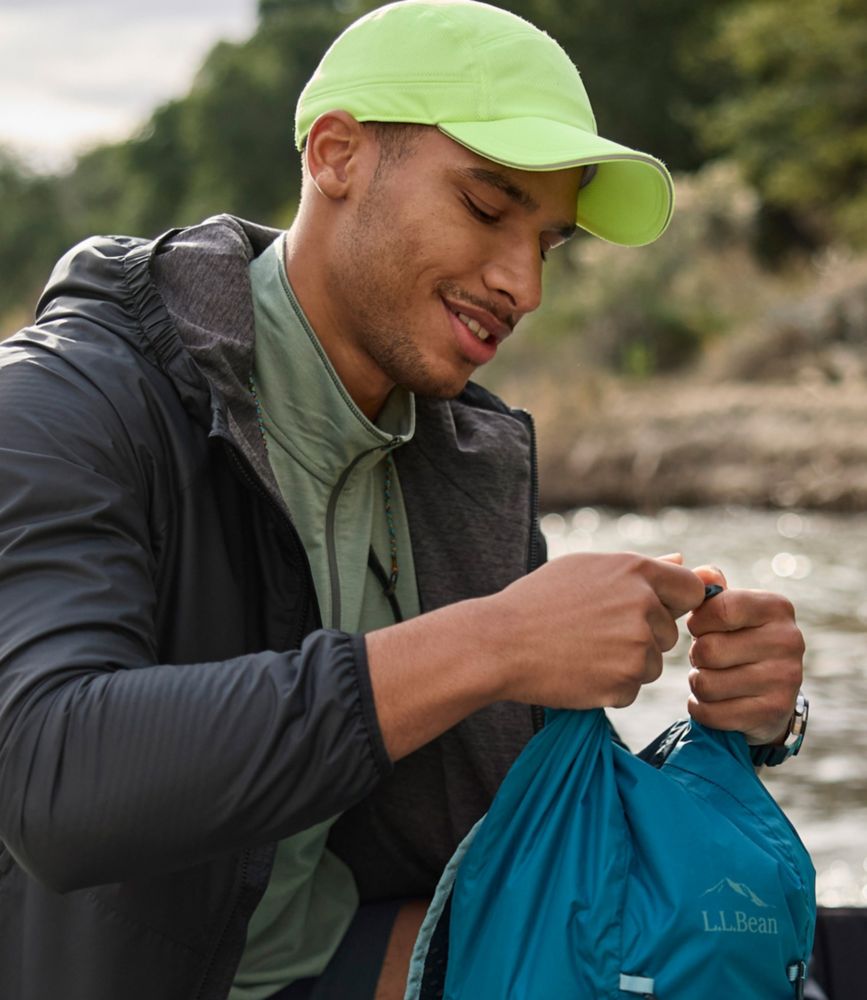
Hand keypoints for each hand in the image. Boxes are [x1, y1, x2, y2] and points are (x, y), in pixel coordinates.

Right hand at [491, 552, 705, 709]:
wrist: (499, 643)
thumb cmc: (538, 600)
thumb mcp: (585, 568)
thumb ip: (640, 567)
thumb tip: (682, 561)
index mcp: (636, 571)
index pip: (692, 589)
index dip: (675, 603)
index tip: (650, 612)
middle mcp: (643, 606)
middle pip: (669, 632)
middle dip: (642, 636)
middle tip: (594, 633)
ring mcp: (636, 647)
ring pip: (652, 664)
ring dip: (627, 664)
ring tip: (583, 651)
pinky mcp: (624, 684)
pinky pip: (632, 689)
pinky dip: (610, 687)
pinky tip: (578, 671)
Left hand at [686, 566, 803, 744]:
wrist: (770, 695)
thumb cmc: (739, 641)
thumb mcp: (729, 609)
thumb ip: (711, 587)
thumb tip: (706, 574)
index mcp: (777, 607)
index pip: (719, 608)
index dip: (698, 621)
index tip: (700, 628)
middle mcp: (789, 640)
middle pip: (707, 649)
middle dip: (697, 656)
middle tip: (710, 658)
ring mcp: (785, 679)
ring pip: (705, 683)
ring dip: (698, 683)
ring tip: (713, 678)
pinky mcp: (773, 713)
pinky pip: (710, 712)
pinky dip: (701, 708)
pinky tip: (714, 702)